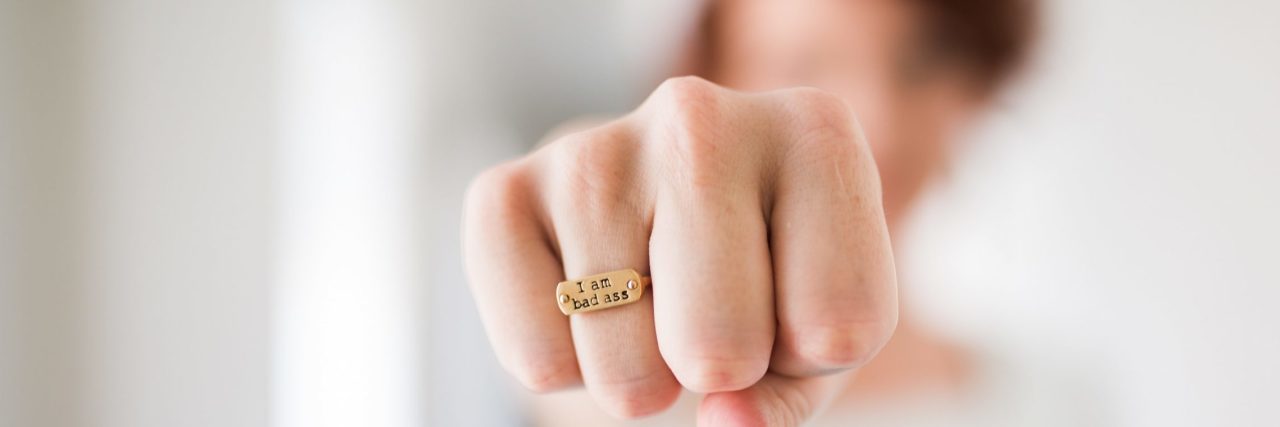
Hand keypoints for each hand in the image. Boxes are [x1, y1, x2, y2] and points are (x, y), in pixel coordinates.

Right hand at [463, 76, 897, 425]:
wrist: (651, 216)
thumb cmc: (756, 282)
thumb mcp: (811, 340)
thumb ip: (788, 398)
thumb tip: (724, 421)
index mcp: (814, 133)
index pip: (840, 323)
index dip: (813, 352)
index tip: (794, 302)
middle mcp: (701, 117)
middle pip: (723, 344)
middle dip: (718, 370)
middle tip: (709, 320)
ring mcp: (593, 149)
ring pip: (626, 369)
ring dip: (639, 378)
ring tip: (647, 307)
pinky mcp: (502, 191)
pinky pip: (539, 360)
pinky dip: (565, 369)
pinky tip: (585, 302)